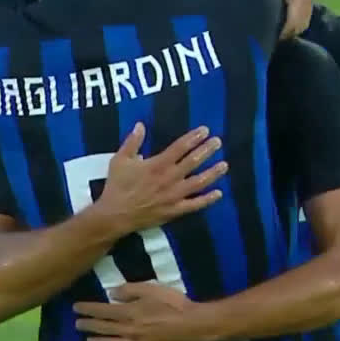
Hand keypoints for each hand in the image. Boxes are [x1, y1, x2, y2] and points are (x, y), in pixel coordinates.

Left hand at [74, 282, 210, 340]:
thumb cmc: (172, 302)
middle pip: (104, 328)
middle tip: (77, 324)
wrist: (192, 324)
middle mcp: (129, 330)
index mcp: (129, 312)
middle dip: (88, 325)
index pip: (102, 311)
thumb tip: (111, 294)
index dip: (88, 309)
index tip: (76, 308)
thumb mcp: (151, 288)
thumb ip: (129, 290)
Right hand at [93, 123, 225, 234]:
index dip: (193, 138)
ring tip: (224, 165)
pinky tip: (218, 193)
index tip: (205, 131)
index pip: (180, 147)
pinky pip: (195, 205)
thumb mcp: (120, 160)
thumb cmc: (117, 186)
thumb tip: (140, 125)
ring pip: (198, 182)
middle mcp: (170, 178)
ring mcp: (174, 195)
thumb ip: (132, 142)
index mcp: (157, 164)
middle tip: (218, 142)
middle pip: (193, 161)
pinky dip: (208, 199)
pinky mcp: (175, 211)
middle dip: (207, 150)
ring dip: (212, 173)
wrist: (115, 215)